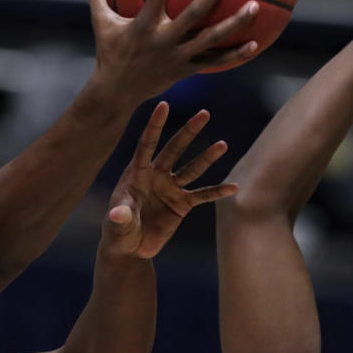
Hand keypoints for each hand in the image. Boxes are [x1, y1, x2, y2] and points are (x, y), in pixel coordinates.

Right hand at [87, 0, 259, 102]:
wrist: (117, 94)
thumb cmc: (109, 54)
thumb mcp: (101, 25)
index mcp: (143, 26)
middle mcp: (164, 41)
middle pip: (193, 15)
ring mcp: (178, 57)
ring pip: (211, 39)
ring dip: (234, 24)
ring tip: (255, 7)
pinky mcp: (186, 70)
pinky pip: (215, 62)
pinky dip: (235, 54)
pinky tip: (256, 43)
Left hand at [102, 102, 237, 259]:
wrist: (130, 248)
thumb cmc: (118, 231)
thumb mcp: (118, 224)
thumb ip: (121, 217)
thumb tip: (118, 214)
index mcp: (137, 173)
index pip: (147, 145)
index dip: (155, 125)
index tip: (163, 104)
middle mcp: (156, 176)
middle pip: (174, 150)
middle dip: (189, 132)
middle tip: (204, 113)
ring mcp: (170, 189)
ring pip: (192, 169)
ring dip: (207, 157)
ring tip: (222, 144)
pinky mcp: (181, 205)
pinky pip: (202, 196)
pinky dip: (217, 192)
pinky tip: (234, 187)